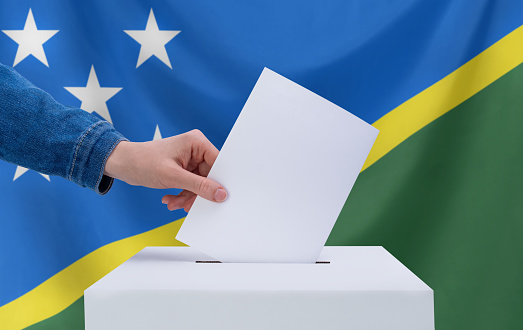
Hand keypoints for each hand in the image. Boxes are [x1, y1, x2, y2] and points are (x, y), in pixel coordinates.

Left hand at [104, 129, 226, 211]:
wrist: (122, 164)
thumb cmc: (142, 162)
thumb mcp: (173, 177)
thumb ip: (199, 186)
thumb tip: (220, 194)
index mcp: (196, 142)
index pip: (218, 163)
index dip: (219, 181)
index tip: (217, 197)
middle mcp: (195, 149)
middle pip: (209, 176)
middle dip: (198, 193)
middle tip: (188, 205)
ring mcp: (189, 159)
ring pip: (200, 184)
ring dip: (188, 196)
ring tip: (174, 203)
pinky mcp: (183, 168)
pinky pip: (191, 185)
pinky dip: (182, 194)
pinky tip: (171, 199)